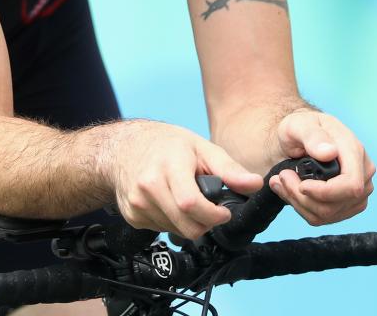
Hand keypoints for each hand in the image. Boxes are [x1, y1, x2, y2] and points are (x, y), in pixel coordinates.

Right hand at [107, 121, 262, 239]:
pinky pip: (161, 231)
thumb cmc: (165, 144)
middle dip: (205, 223)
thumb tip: (254, 185)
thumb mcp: (200, 147)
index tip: (224, 212)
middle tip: (208, 208)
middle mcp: (148, 186)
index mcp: (168, 166)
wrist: (122, 147)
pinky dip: (171, 222)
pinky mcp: (131, 216)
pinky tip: (168, 202)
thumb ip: (229, 169)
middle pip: (186, 226)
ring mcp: (137, 203)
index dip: (213, 215)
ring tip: (185, 199)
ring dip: (188, 222)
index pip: (191, 204)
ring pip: (175, 232)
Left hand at [269, 108, 374, 225]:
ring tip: (282, 181)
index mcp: (355, 151)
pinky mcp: (347, 206)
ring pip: (327, 215)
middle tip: (282, 177)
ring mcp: (358, 193)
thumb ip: (312, 136)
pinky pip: (323, 218)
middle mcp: (363, 174)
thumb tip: (329, 152)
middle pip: (336, 204)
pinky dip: (301, 207)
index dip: (325, 192)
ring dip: (298, 201)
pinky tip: (290, 190)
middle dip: (302, 196)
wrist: (300, 138)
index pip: (351, 185)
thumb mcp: (300, 124)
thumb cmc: (301, 128)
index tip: (301, 184)